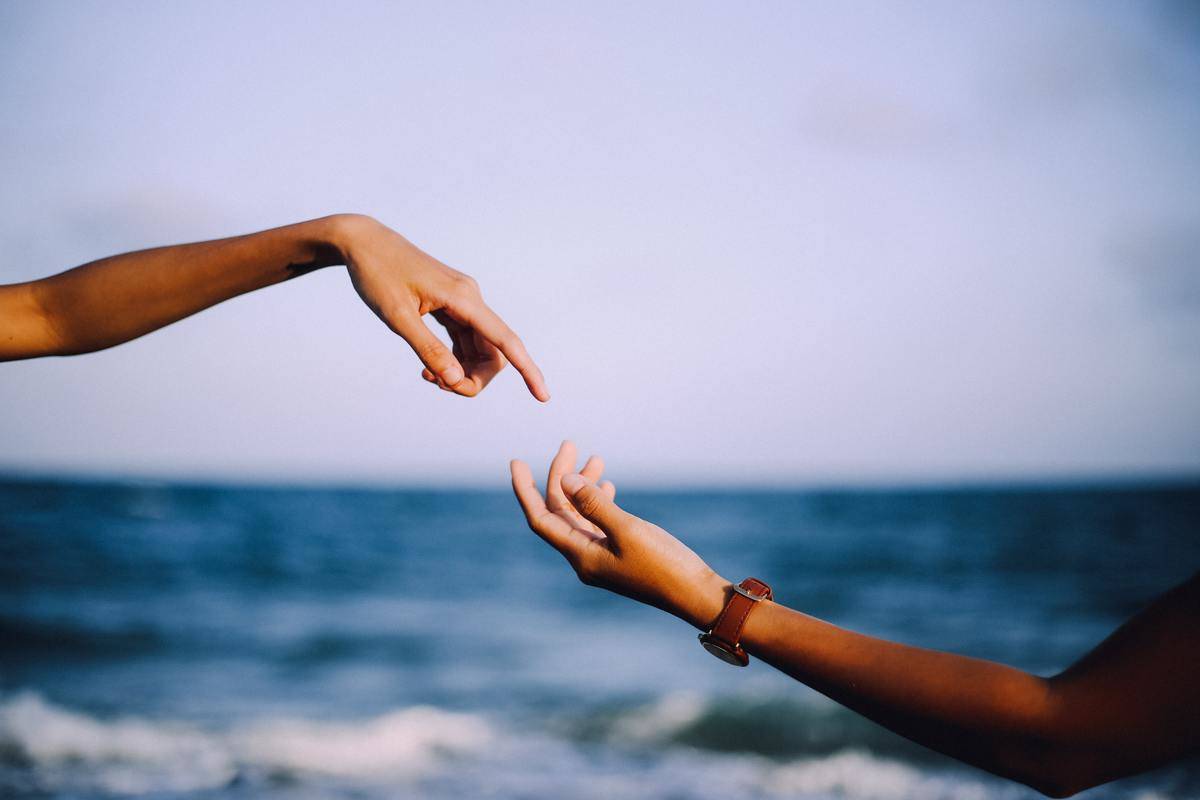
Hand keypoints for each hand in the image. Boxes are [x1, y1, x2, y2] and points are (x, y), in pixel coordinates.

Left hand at [336, 215, 548, 400]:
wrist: (363, 242)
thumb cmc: (377, 275)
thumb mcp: (397, 317)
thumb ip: (428, 349)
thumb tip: (454, 379)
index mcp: (463, 298)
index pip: (506, 340)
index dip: (528, 370)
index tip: (544, 397)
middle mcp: (470, 298)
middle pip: (493, 352)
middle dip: (474, 378)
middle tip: (438, 387)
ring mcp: (462, 301)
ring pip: (479, 348)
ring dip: (462, 371)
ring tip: (428, 378)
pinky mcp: (451, 304)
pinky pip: (465, 339)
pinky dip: (453, 359)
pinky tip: (430, 369)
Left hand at [510, 441, 729, 628]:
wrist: (693, 594)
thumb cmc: (663, 565)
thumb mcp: (627, 530)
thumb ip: (595, 504)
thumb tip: (565, 480)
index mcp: (580, 555)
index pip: (541, 518)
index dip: (525, 490)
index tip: (516, 461)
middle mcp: (585, 556)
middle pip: (560, 511)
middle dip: (561, 476)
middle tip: (569, 444)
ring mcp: (601, 556)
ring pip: (580, 514)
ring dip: (584, 484)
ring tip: (595, 457)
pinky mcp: (619, 553)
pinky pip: (598, 522)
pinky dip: (599, 500)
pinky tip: (608, 484)